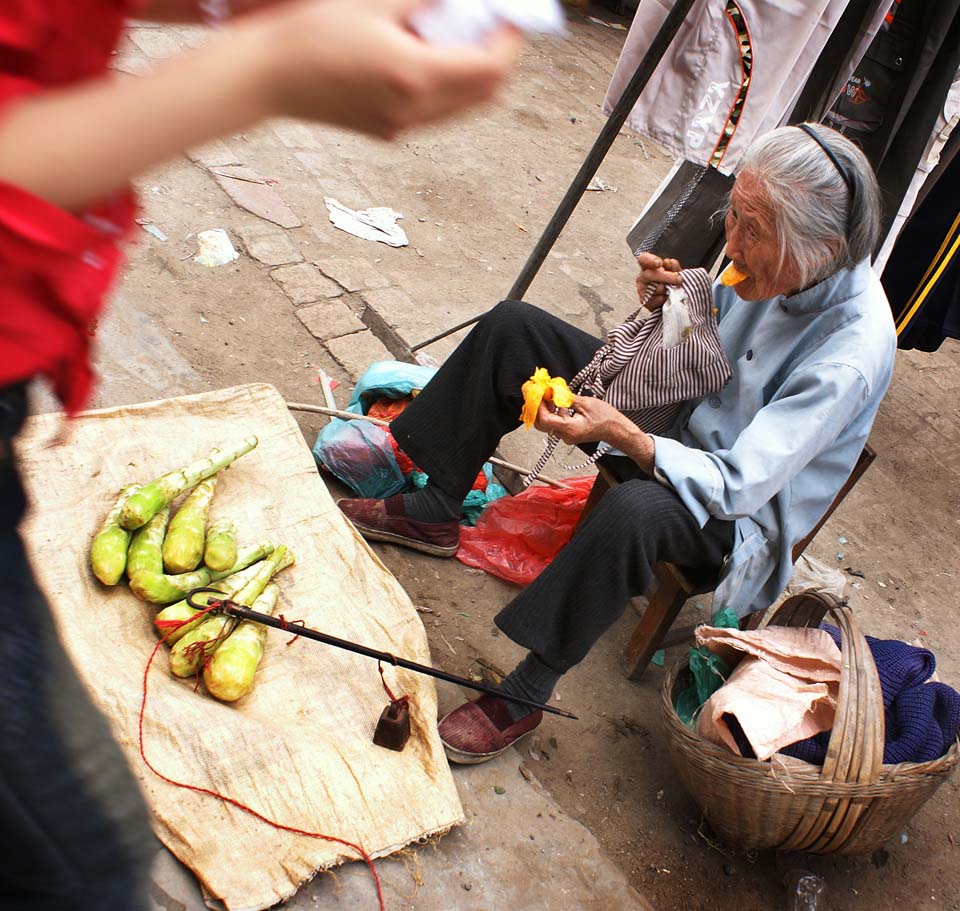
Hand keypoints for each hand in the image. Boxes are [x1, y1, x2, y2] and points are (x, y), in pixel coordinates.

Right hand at [248, 0, 522, 137]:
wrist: (266, 77)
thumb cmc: (309, 34)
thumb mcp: (374, 0)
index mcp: (416, 78)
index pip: (491, 69)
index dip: (511, 41)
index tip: (510, 17)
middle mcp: (414, 111)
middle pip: (485, 95)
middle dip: (498, 58)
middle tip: (491, 25)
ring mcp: (401, 127)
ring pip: (462, 108)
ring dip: (472, 75)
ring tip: (457, 37)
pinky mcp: (387, 132)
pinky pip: (436, 114)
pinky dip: (447, 87)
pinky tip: (426, 56)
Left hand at [534, 395, 625, 445]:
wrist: (616, 429)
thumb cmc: (605, 418)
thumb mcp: (586, 403)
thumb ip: (566, 398)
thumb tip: (553, 391)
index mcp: (569, 429)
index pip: (545, 420)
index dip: (539, 406)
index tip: (539, 394)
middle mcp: (566, 436)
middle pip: (542, 424)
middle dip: (540, 408)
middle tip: (541, 394)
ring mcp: (567, 436)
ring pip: (548, 423)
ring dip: (547, 409)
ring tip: (552, 395)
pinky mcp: (569, 433)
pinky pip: (556, 424)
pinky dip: (554, 413)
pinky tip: (560, 403)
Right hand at [635, 252, 680, 310]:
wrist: (673, 300)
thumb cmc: (672, 283)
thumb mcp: (676, 273)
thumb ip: (673, 266)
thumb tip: (668, 262)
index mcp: (648, 266)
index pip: (643, 259)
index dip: (649, 260)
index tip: (659, 263)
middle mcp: (642, 278)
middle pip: (649, 275)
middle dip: (665, 277)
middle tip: (678, 280)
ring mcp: (642, 290)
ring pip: (653, 289)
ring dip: (666, 289)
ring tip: (672, 290)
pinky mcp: (645, 302)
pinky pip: (655, 300)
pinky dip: (664, 299)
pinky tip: (667, 298)